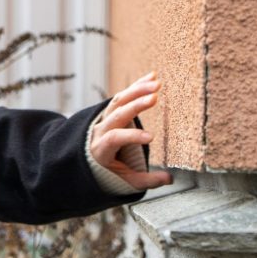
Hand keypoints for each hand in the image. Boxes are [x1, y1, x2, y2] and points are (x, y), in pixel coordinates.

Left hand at [90, 72, 172, 189]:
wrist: (87, 160)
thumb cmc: (108, 172)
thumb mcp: (125, 181)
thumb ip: (146, 180)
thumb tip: (169, 179)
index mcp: (100, 149)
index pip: (114, 138)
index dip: (131, 136)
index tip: (150, 137)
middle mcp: (100, 130)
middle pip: (116, 115)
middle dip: (135, 106)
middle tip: (154, 98)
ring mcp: (104, 118)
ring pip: (118, 101)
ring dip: (137, 91)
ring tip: (157, 84)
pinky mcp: (111, 110)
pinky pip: (122, 95)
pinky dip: (137, 86)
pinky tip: (153, 77)